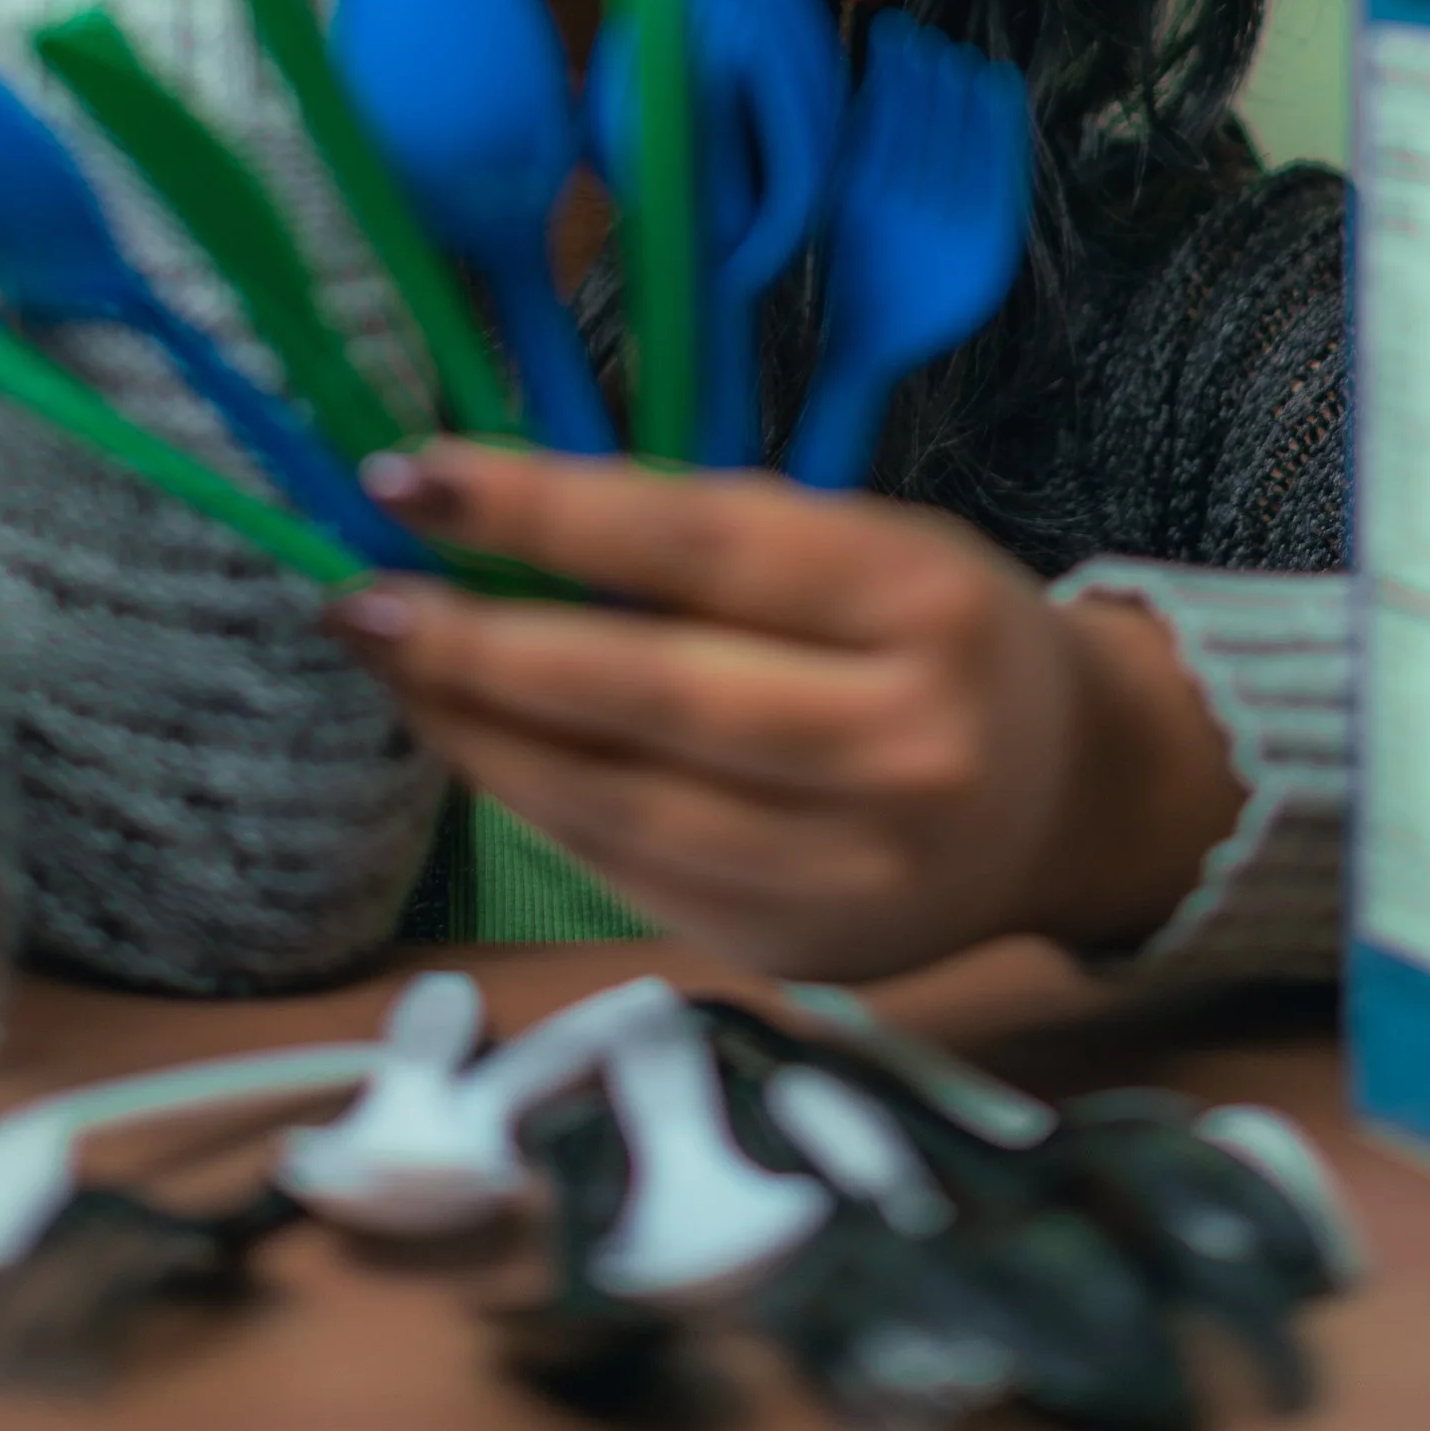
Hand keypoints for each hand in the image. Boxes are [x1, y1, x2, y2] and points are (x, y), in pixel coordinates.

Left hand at [332, 443, 1240, 979]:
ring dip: (478, 732)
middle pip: (649, 692)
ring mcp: (852, 872)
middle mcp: (900, 746)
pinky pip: (628, 872)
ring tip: (390, 663)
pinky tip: (474, 743)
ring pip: (619, 801)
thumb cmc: (942, 635)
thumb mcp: (868, 543)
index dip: (544, 511)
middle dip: (480, 643)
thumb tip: (497, 526)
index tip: (414, 475)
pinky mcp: (799, 955)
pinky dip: (535, 802)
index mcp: (923, 602)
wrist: (1070, 799)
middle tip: (359, 598)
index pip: (700, 547)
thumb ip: (711, 543)